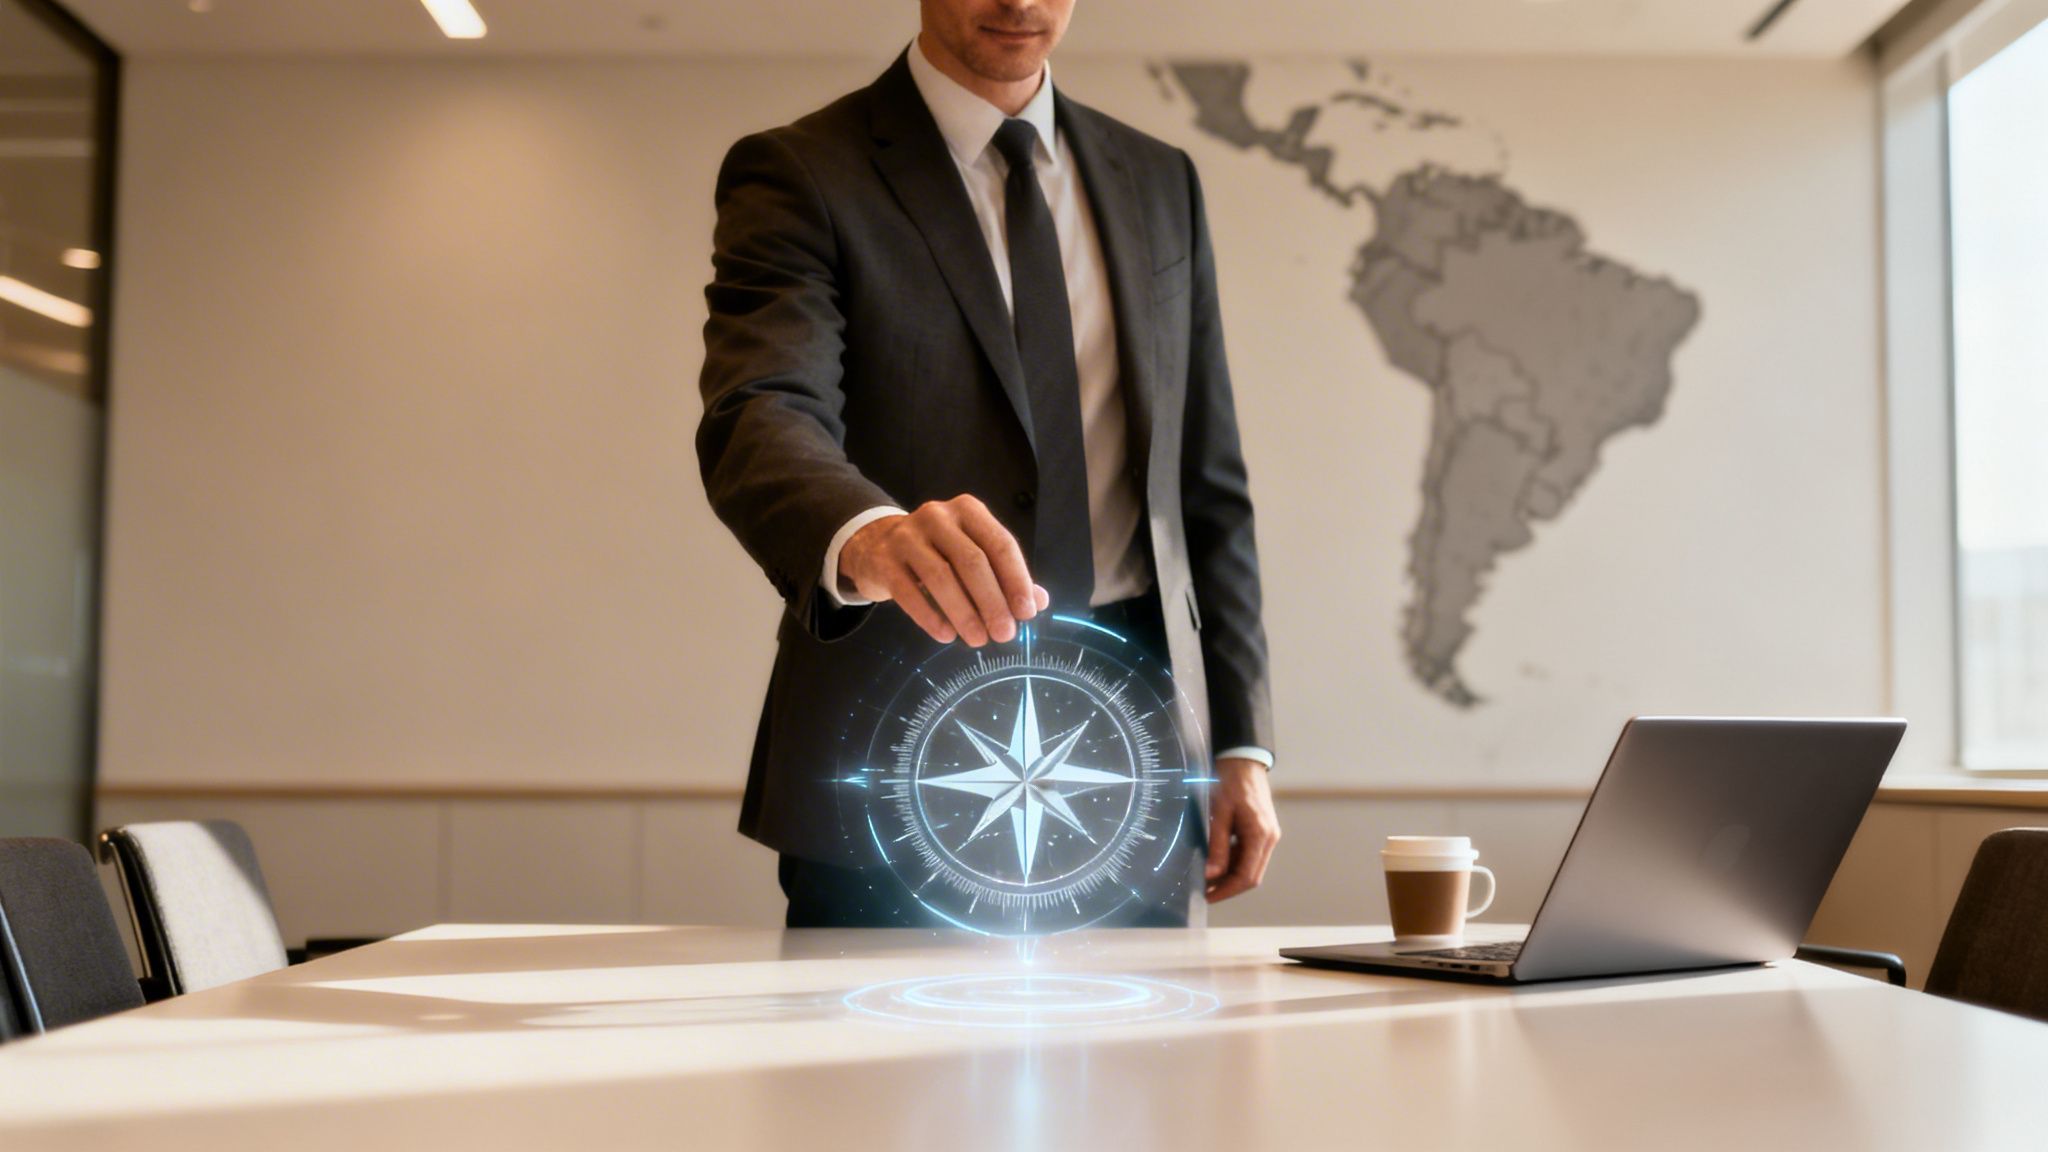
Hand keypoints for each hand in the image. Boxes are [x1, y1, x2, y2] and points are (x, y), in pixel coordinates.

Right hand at [838, 495, 1049, 645]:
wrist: (876, 545)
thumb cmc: (936, 551)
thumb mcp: (972, 553)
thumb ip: (1005, 574)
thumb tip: (1038, 601)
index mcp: (968, 511)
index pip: (1000, 544)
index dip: (1017, 579)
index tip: (1027, 612)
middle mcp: (937, 517)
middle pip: (972, 562)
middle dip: (993, 602)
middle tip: (1005, 634)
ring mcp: (906, 536)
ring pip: (941, 578)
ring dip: (964, 613)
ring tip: (978, 640)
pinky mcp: (884, 561)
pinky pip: (909, 593)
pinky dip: (930, 617)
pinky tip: (946, 635)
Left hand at [1205, 757, 1279, 902]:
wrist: (1243, 760)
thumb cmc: (1230, 781)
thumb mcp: (1219, 813)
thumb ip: (1216, 846)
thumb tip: (1211, 874)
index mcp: (1261, 835)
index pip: (1247, 876)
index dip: (1227, 890)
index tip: (1208, 896)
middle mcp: (1269, 838)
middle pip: (1251, 876)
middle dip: (1228, 887)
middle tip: (1205, 892)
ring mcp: (1267, 835)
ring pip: (1250, 867)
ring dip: (1230, 876)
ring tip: (1206, 880)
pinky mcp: (1261, 831)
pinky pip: (1248, 854)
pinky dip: (1232, 863)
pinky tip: (1215, 863)